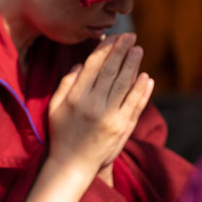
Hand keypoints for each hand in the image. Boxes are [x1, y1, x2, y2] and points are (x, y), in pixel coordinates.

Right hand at [46, 33, 153, 177]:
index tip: (112, 37)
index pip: (93, 66)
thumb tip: (80, 64)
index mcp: (75, 97)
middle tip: (130, 36)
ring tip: (138, 49)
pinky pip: (135, 104)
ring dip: (133, 65)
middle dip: (121, 51)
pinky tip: (146, 76)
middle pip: (111, 71)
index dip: (104, 49)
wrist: (72, 165)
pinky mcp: (122, 128)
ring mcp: (109, 116)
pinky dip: (142, 89)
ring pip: (124, 84)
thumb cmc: (61, 134)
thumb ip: (66, 84)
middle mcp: (93, 105)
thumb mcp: (55, 107)